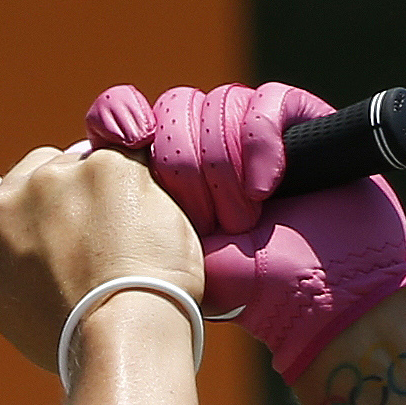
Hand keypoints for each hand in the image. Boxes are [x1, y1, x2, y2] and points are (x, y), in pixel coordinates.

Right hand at [0, 143, 202, 379]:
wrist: (127, 339)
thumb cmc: (82, 343)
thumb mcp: (17, 314)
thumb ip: (12, 262)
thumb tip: (39, 238)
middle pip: (28, 172)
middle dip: (61, 197)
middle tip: (93, 251)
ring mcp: (51, 180)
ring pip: (81, 163)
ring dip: (104, 193)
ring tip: (125, 251)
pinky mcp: (104, 165)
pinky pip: (130, 159)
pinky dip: (143, 190)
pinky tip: (149, 231)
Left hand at [84, 80, 405, 388]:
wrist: (322, 302)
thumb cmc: (249, 293)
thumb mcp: (173, 259)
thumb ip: (129, 217)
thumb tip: (83, 170)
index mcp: (167, 177)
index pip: (126, 115)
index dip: (118, 114)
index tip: (123, 135)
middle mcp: (208, 148)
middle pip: (173, 108)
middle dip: (186, 164)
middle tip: (205, 219)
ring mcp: (253, 135)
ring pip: (219, 103)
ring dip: (228, 163)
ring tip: (246, 218)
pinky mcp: (298, 123)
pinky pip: (267, 101)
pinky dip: (261, 140)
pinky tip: (268, 183)